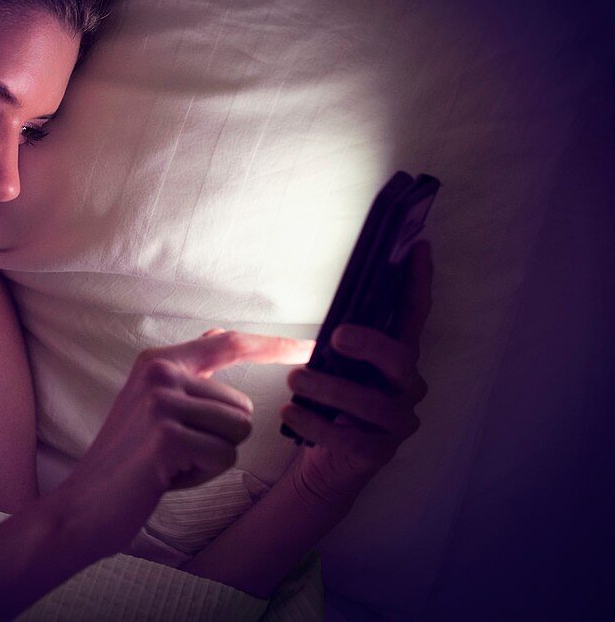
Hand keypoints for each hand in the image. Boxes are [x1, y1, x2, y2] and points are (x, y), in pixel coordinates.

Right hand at [49, 329, 313, 558]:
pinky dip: (201, 477)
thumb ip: (189, 371)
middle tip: (175, 453)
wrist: (83, 506)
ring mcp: (161, 402)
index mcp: (157, 361)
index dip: (274, 345)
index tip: (312, 348)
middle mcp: (159, 373)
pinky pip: (224, 458)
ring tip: (170, 463)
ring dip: (211, 458)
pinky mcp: (167, 436)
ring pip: (238, 432)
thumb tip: (221, 333)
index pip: (229, 343)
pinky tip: (166, 478)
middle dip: (220, 439)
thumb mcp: (153, 404)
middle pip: (243, 406)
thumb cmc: (128, 461)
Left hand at [281, 240, 433, 504]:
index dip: (418, 284)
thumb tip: (329, 311)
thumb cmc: (328, 404)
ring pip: (371, 403)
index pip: (413, 316)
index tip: (419, 248)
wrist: (324, 462)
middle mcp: (406, 388)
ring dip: (329, 389)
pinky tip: (291, 412)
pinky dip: (316, 424)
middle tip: (335, 337)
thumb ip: (339, 341)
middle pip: (401, 361)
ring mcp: (397, 422)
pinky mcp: (379, 452)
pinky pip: (350, 438)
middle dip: (370, 346)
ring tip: (294, 381)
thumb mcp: (333, 366)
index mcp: (396, 359)